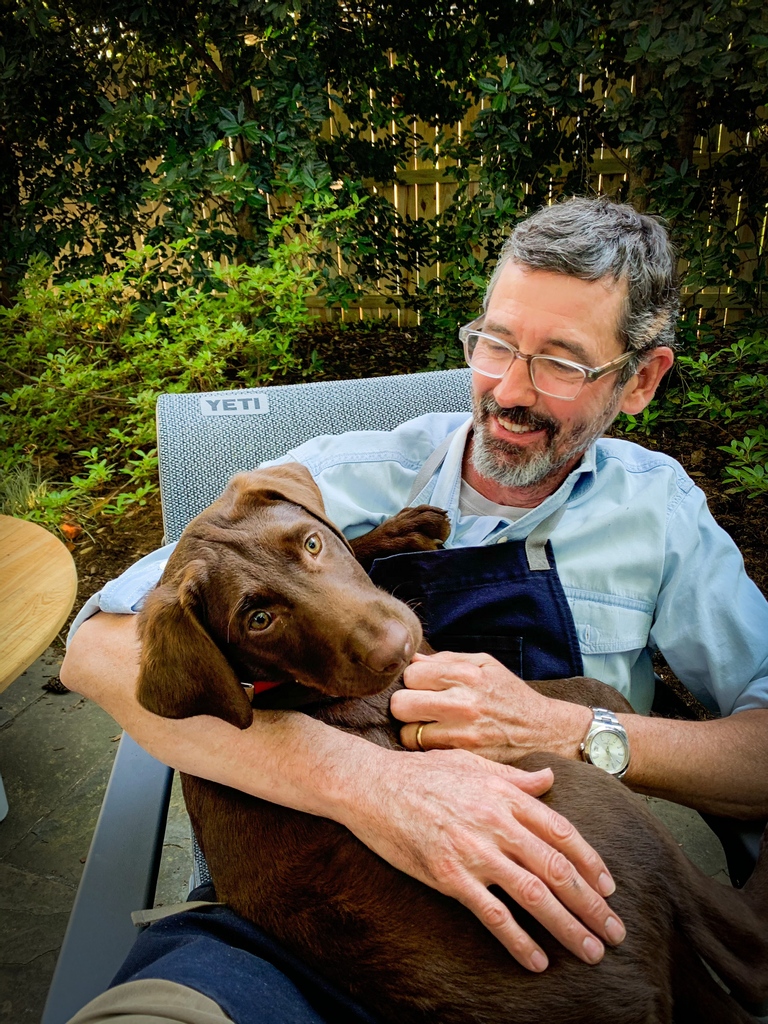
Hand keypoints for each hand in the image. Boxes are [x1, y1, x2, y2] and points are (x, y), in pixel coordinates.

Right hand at [344, 744, 624, 971]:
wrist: (372, 786)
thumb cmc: (422, 773)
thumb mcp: (472, 764)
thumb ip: (515, 778)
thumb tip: (548, 779)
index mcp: (505, 795)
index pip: (561, 832)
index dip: (590, 862)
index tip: (609, 888)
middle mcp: (497, 823)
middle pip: (556, 868)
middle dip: (591, 904)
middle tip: (615, 932)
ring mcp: (474, 851)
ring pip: (533, 895)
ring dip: (567, 927)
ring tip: (591, 951)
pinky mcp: (449, 876)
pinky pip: (492, 915)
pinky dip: (518, 941)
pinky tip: (538, 962)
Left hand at [391, 650, 590, 761]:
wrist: (542, 731)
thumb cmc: (510, 694)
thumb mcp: (486, 665)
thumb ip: (448, 659)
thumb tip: (413, 660)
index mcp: (467, 675)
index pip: (411, 675)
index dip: (414, 680)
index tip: (423, 686)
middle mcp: (463, 703)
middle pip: (401, 705)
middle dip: (405, 704)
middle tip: (418, 706)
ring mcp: (462, 733)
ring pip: (408, 733)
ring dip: (414, 729)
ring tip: (428, 724)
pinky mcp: (464, 757)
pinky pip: (425, 752)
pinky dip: (426, 747)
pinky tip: (439, 739)